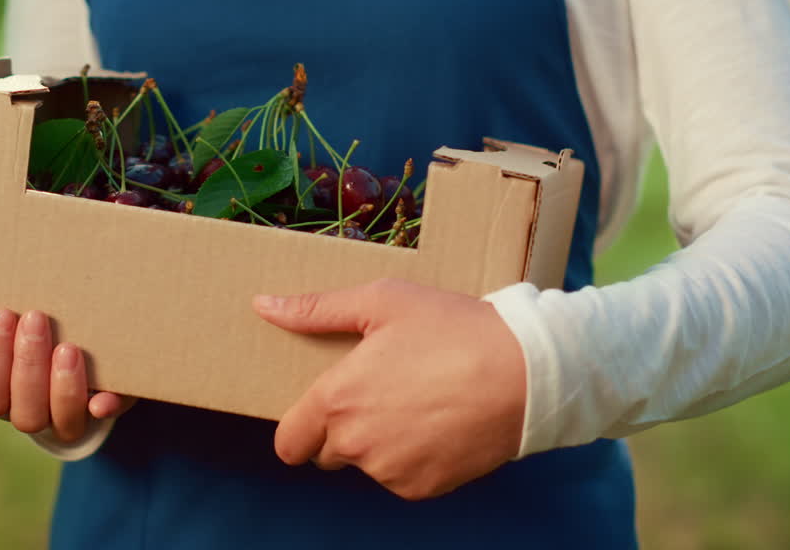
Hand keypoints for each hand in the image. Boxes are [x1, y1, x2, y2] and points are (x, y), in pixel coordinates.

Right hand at [0, 308, 134, 441]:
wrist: (80, 343)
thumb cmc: (19, 329)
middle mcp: (28, 408)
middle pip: (20, 409)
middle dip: (25, 365)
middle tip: (35, 317)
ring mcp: (67, 412)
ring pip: (59, 419)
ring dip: (62, 387)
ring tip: (69, 347)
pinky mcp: (107, 403)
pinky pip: (105, 416)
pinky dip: (105, 407)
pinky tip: (104, 398)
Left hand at [254, 279, 525, 500]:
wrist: (526, 373)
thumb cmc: (453, 329)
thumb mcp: (382, 302)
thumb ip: (317, 309)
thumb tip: (263, 306)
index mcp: (337, 400)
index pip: (288, 442)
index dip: (298, 428)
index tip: (320, 411)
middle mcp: (356, 444)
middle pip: (326, 453)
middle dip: (342, 429)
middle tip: (380, 393)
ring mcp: (390, 471)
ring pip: (366, 464)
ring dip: (378, 443)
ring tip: (416, 401)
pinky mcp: (422, 488)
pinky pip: (400, 477)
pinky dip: (411, 458)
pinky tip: (436, 423)